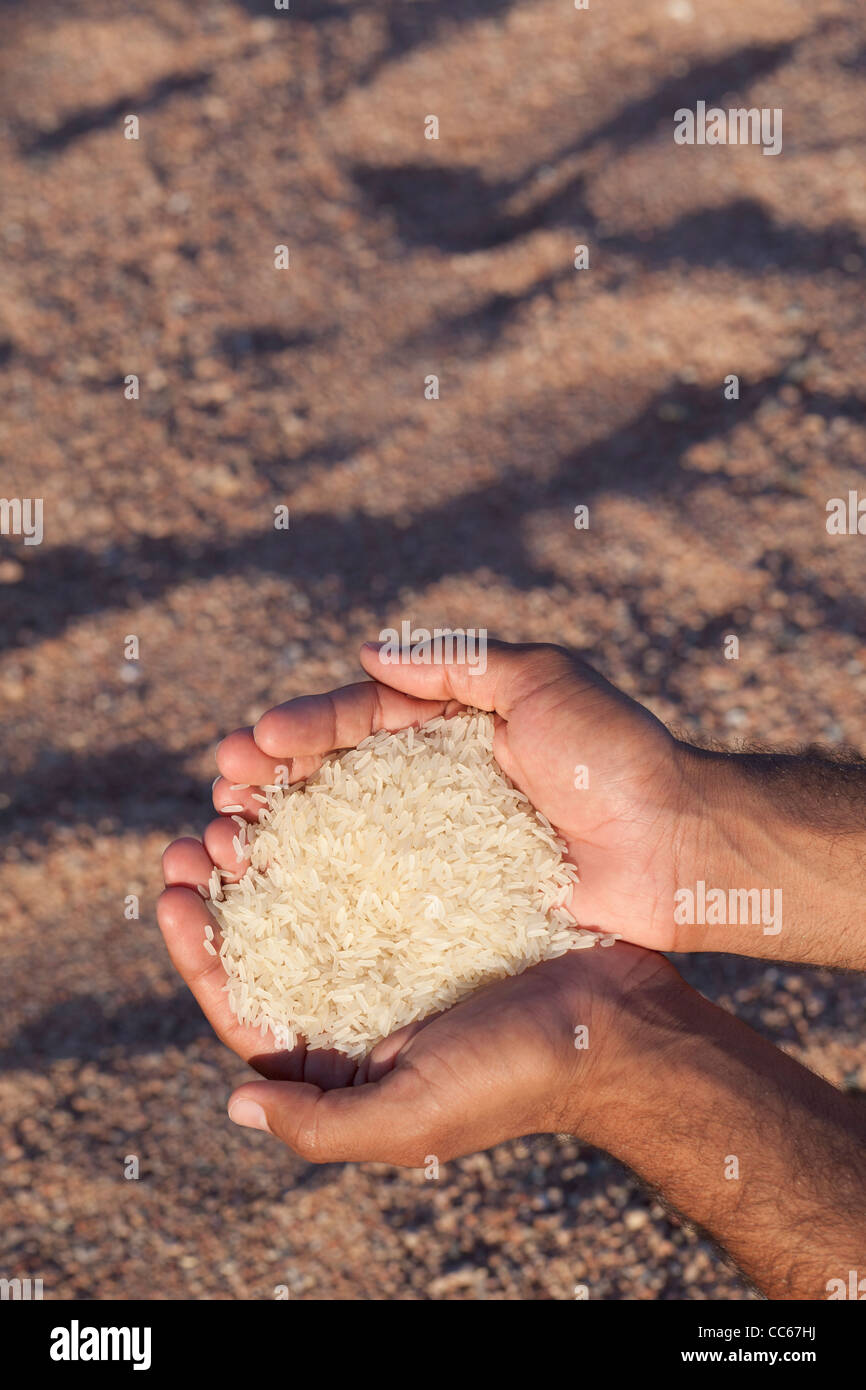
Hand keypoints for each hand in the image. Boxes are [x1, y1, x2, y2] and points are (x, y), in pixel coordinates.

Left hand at [157, 840, 678, 1160]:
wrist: (622, 1026)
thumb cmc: (515, 1079)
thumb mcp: (409, 1116)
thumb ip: (320, 1124)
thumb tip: (232, 1105)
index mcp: (344, 1062)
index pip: (246, 1010)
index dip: (198, 954)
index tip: (171, 895)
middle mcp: (362, 1006)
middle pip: (269, 945)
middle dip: (223, 891)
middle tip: (198, 838)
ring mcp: (399, 953)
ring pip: (311, 895)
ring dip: (270, 852)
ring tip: (239, 804)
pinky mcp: (437, 908)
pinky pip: (370, 864)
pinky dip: (334, 830)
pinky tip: (314, 790)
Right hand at [207, 641, 699, 952]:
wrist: (679, 848)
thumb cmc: (615, 756)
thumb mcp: (543, 680)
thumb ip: (459, 661)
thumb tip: (366, 654)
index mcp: (459, 726)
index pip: (365, 718)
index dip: (306, 728)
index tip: (253, 743)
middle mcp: (444, 784)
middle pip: (341, 775)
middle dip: (277, 777)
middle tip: (222, 787)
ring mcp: (447, 845)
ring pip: (349, 833)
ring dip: (286, 831)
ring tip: (232, 835)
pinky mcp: (459, 902)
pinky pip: (385, 891)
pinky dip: (330, 888)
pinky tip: (282, 893)